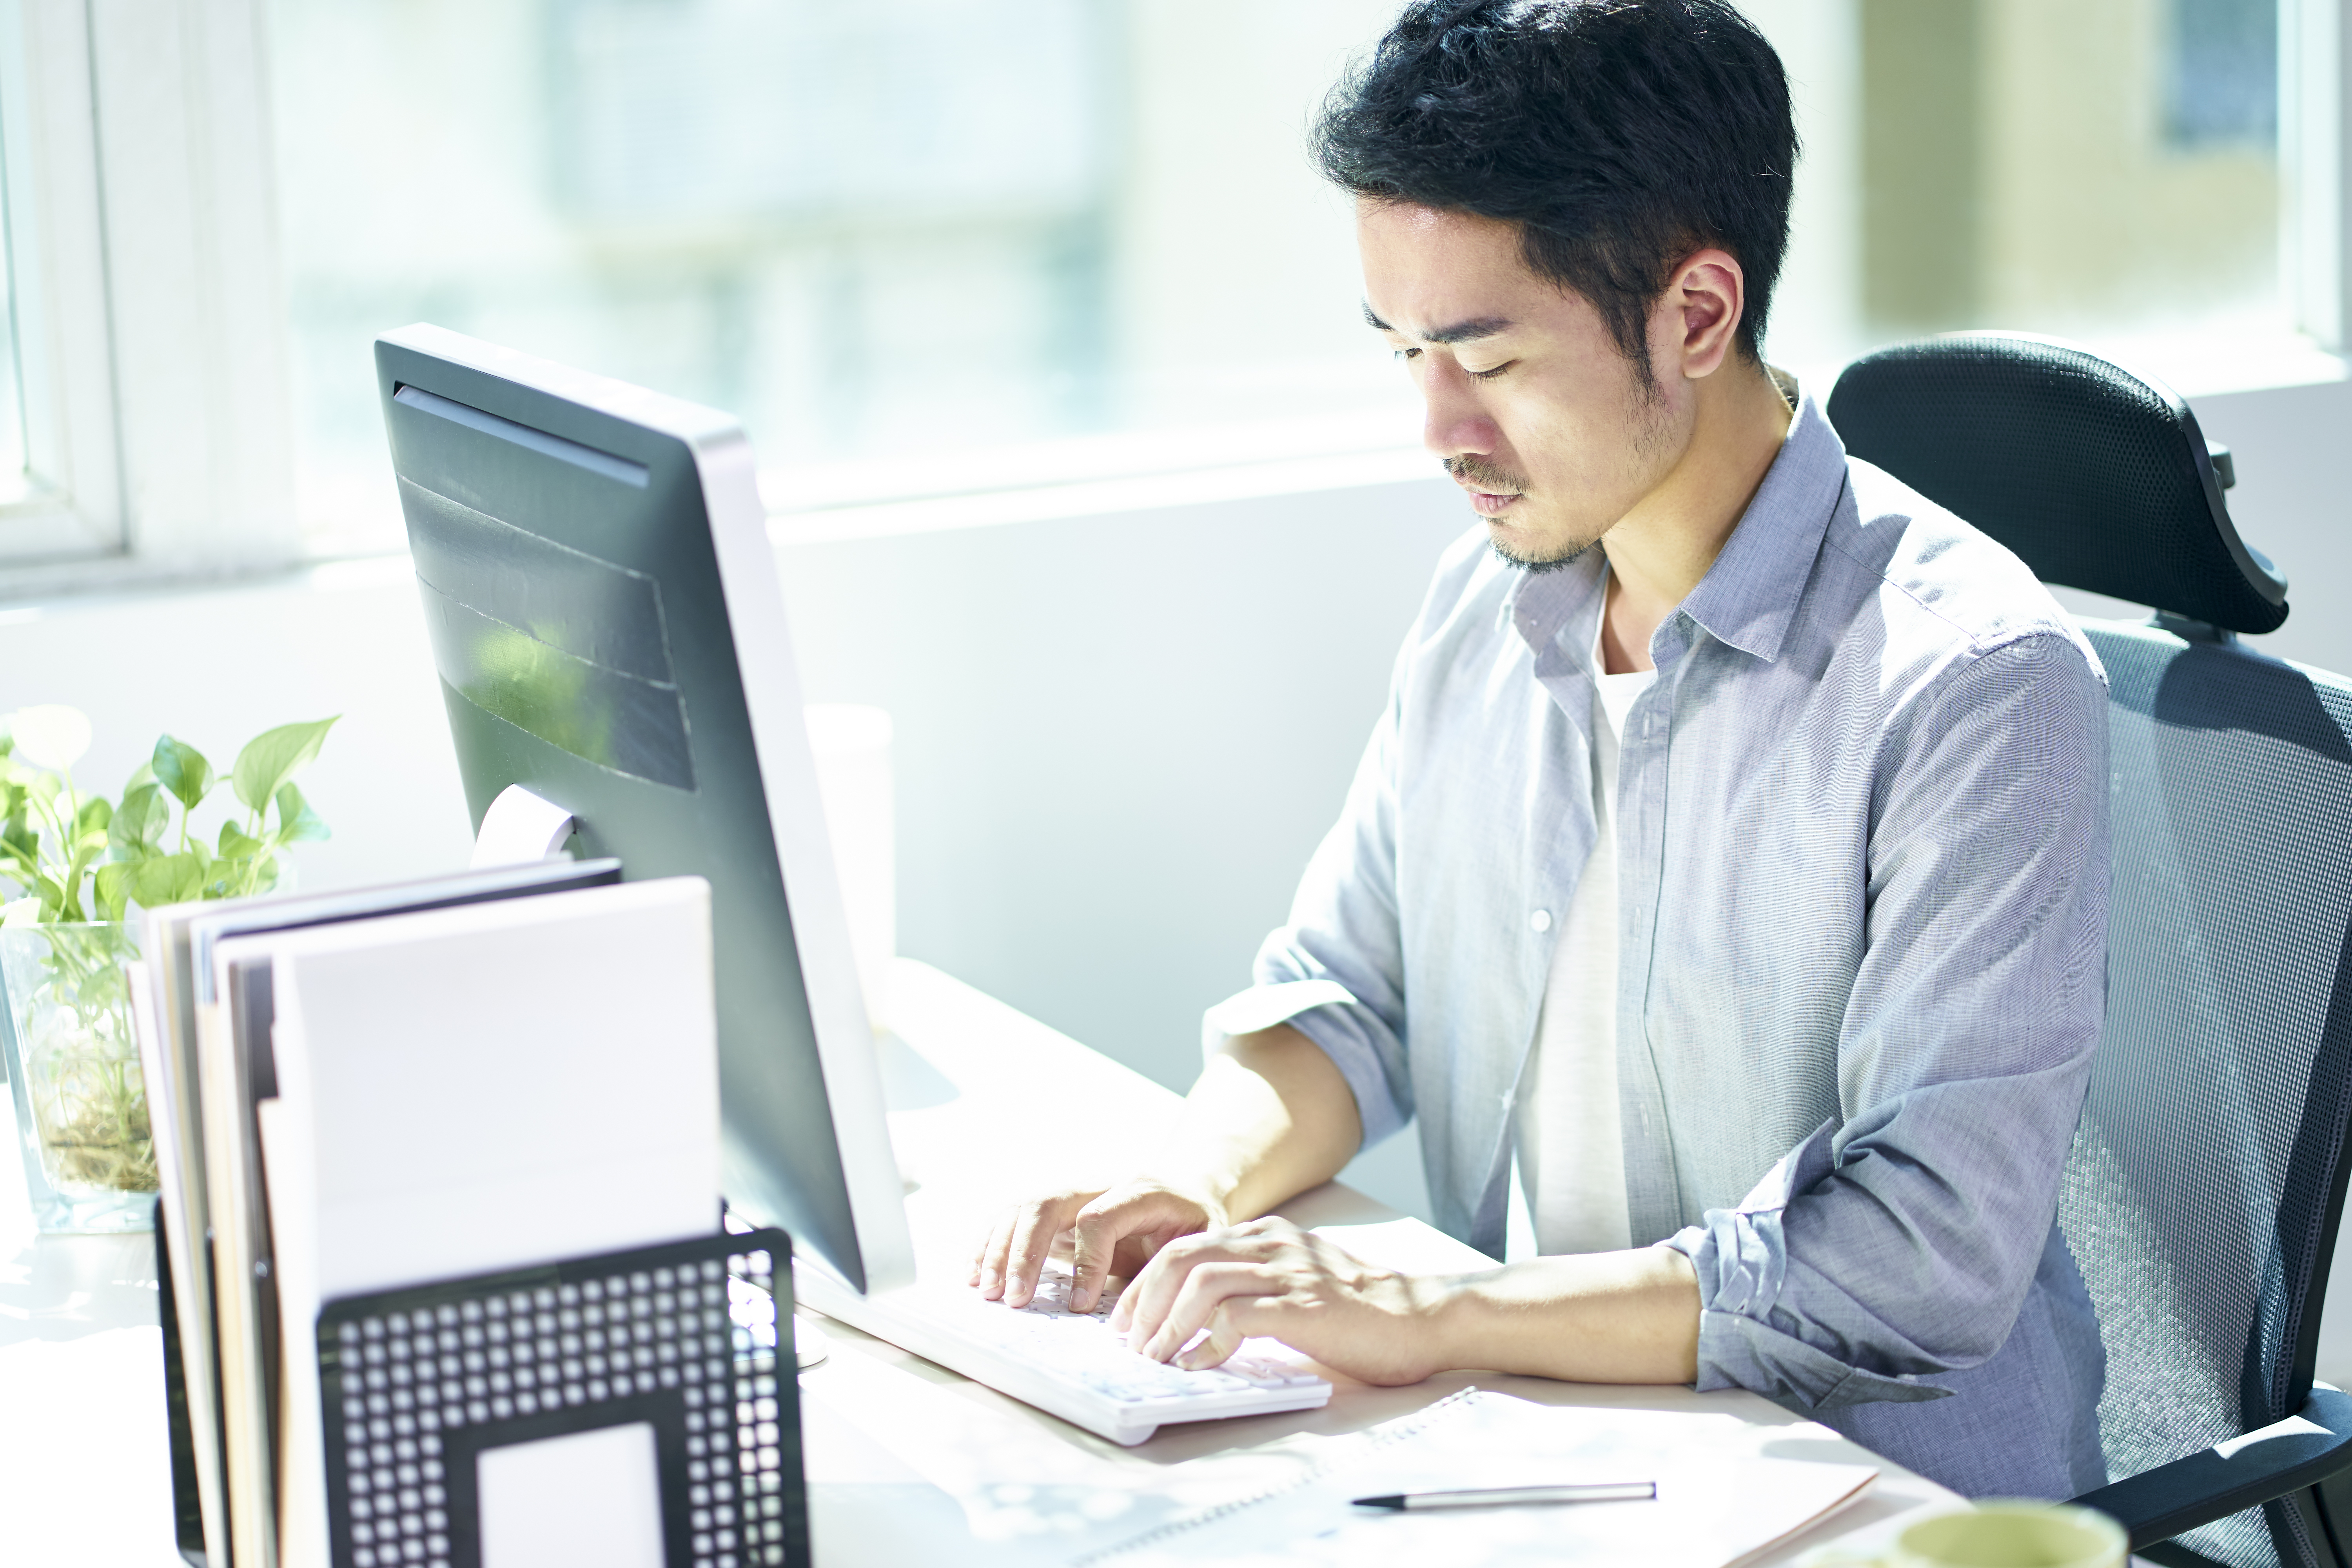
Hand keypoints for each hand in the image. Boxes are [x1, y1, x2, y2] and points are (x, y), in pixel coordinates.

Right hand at [969, 1179, 1226, 1310]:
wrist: (1189, 1188)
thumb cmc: (1195, 1223)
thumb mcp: (1200, 1243)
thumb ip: (1170, 1270)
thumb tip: (1134, 1315)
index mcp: (1140, 1190)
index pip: (1097, 1220)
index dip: (1085, 1263)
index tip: (1080, 1307)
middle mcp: (1098, 1184)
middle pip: (1047, 1205)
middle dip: (1024, 1253)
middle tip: (1013, 1299)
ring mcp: (1072, 1193)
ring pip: (1023, 1208)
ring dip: (999, 1249)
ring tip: (985, 1290)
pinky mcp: (1056, 1208)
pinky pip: (1015, 1217)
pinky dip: (991, 1242)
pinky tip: (976, 1271)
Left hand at [1112, 1216, 1448, 1385]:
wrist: (1419, 1320)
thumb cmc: (1358, 1314)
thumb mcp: (1295, 1285)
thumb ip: (1253, 1288)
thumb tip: (1196, 1320)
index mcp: (1266, 1236)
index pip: (1184, 1246)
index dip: (1145, 1284)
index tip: (1127, 1320)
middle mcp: (1272, 1245)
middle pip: (1180, 1257)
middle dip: (1143, 1301)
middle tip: (1129, 1341)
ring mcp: (1287, 1272)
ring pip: (1201, 1282)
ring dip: (1167, 1323)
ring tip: (1155, 1357)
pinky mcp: (1303, 1306)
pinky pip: (1236, 1317)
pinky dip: (1207, 1342)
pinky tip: (1199, 1365)